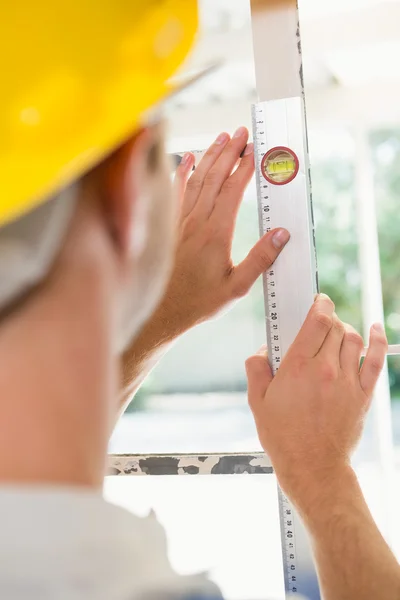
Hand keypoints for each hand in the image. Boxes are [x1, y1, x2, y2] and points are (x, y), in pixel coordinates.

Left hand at [152, 127, 289, 339]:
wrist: (163, 311)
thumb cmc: (199, 301)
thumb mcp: (237, 287)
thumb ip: (260, 259)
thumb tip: (281, 234)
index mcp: (216, 234)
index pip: (232, 191)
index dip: (244, 167)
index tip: (254, 150)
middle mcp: (197, 222)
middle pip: (215, 177)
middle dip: (229, 151)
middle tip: (241, 132)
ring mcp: (180, 221)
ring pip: (196, 180)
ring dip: (209, 156)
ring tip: (221, 137)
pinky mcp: (170, 226)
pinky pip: (175, 192)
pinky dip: (182, 172)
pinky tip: (188, 158)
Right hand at [245, 294, 387, 507]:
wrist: (313, 467)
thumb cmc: (283, 436)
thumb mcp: (256, 401)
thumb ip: (256, 368)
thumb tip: (262, 351)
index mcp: (298, 367)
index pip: (317, 321)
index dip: (320, 304)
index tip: (318, 302)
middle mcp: (326, 369)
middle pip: (335, 326)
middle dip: (328, 319)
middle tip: (319, 325)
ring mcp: (347, 381)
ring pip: (354, 339)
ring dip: (345, 330)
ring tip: (335, 335)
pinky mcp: (362, 394)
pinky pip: (376, 359)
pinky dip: (378, 340)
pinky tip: (376, 328)